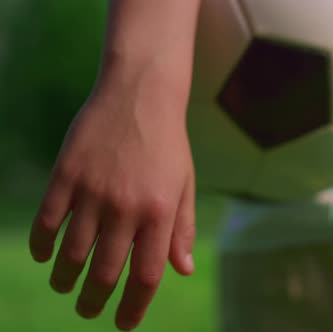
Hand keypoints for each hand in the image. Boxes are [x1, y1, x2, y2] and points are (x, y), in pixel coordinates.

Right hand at [29, 93, 195, 330]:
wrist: (140, 95)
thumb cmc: (168, 145)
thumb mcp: (184, 185)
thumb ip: (182, 229)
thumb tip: (183, 271)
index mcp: (160, 213)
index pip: (146, 275)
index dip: (134, 307)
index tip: (124, 324)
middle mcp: (126, 208)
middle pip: (106, 273)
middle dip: (95, 302)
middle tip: (89, 311)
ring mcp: (93, 192)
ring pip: (72, 254)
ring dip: (65, 279)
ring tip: (64, 286)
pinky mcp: (66, 176)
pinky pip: (46, 222)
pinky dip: (41, 246)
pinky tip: (44, 255)